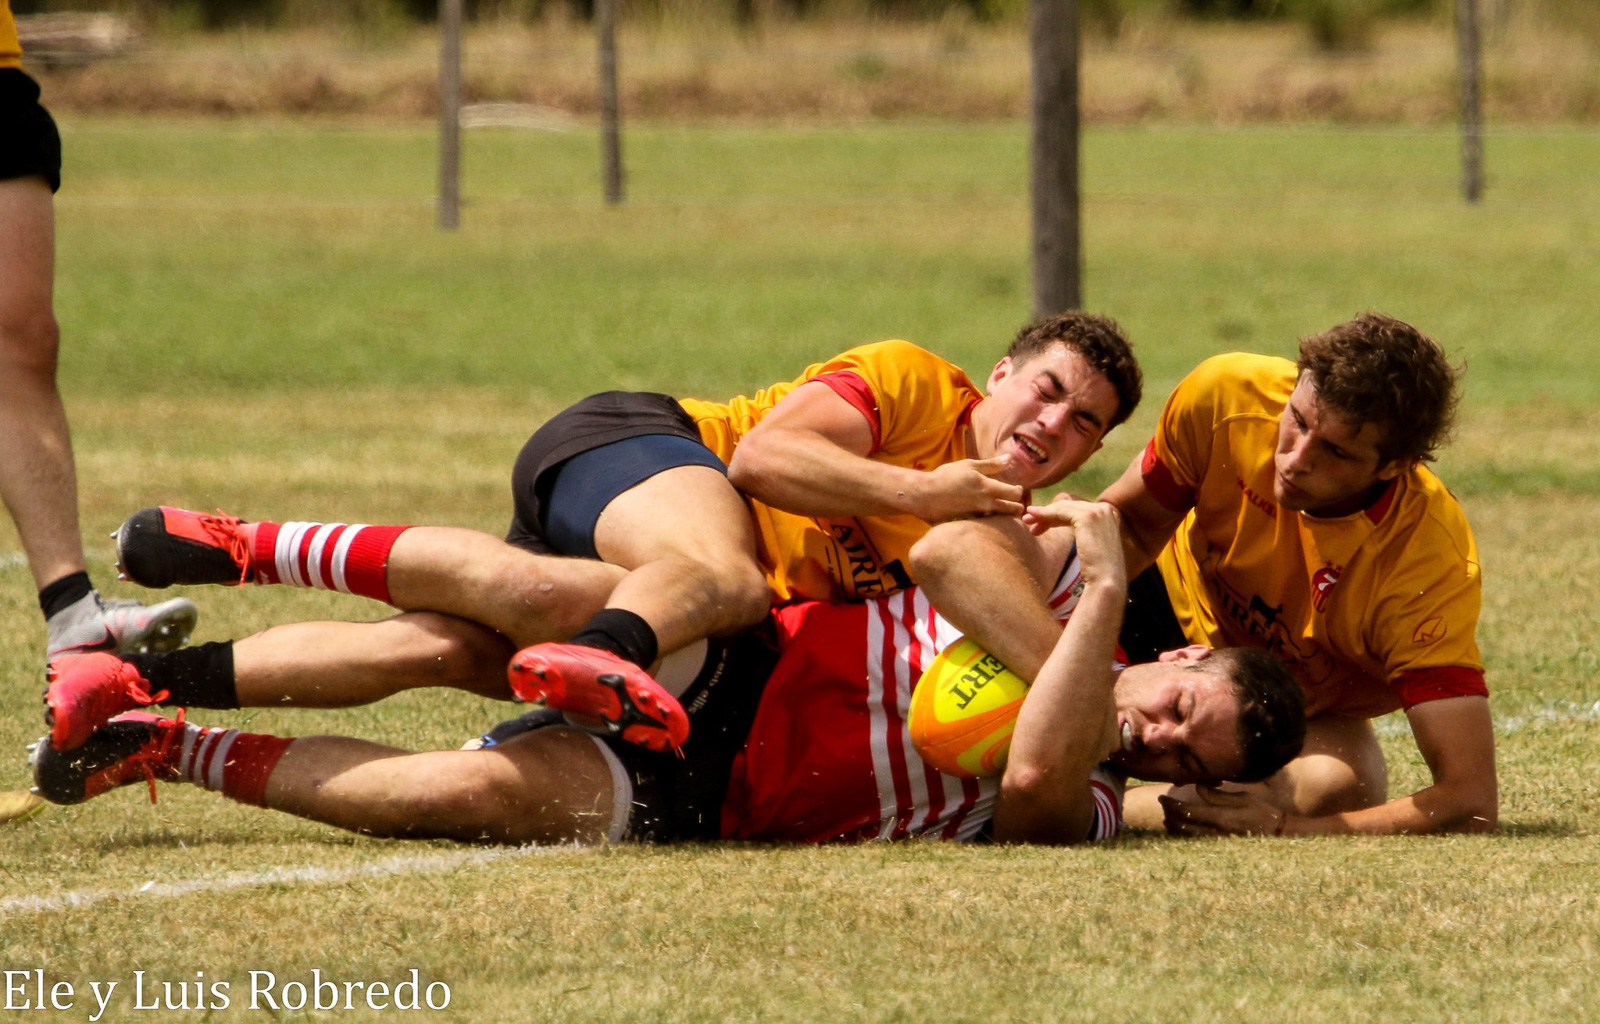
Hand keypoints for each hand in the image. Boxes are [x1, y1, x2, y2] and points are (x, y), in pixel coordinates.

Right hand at [911, 456, 1027, 521]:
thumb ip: (991, 464)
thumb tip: (1010, 458)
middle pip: (1013, 510)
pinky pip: (987, 527)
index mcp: (988, 488)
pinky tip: (986, 519)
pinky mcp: (971, 526)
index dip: (1018, 491)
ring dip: (1005, 516)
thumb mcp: (969, 465)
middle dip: (1016, 506)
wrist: (924, 496)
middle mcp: (986, 505)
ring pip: (1002, 521)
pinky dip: (990, 524)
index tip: (1015, 489)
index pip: (1016, 493)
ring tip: (1000, 511)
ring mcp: (979, 518)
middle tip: (1012, 502)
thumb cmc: (946, 477)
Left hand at [1021, 498, 1124, 587]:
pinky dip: (1045, 514)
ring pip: (1063, 507)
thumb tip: (1063, 524)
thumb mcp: (1091, 547)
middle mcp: (1105, 509)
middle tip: (1028, 521)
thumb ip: (1084, 534)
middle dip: (1047, 513)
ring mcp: (1098, 511)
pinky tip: (1033, 518)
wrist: (1106, 582)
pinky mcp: (1088, 517)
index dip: (1056, 516)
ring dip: (1043, 513)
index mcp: (1108, 515)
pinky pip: (1061, 511)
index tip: (1039, 526)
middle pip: (1069, 507)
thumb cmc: (1097, 573)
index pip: (1077, 510)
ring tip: (1027, 521)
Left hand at [1159, 785, 1288, 837]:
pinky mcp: (1220, 847)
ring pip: (1186, 836)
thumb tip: (1197, 788)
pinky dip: (1184, 833)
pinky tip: (1180, 827)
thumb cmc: (1261, 811)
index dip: (1171, 805)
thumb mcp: (1241, 798)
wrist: (1278, 833)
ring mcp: (1217, 842)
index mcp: (1220, 818)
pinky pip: (1195, 841)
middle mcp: (1215, 833)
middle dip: (1169, 814)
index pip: (1187, 812)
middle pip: (1182, 825)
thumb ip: (1217, 795)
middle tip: (1163, 805)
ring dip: (1174, 825)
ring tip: (1167, 816)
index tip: (1163, 798)